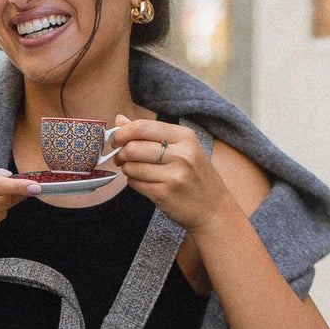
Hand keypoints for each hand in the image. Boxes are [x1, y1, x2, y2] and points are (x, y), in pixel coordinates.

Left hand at [112, 117, 227, 232]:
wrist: (213, 209)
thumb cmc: (195, 176)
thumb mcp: (182, 148)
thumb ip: (150, 133)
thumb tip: (119, 120)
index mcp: (185, 137)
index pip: (143, 127)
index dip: (122, 133)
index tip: (116, 139)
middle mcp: (182, 154)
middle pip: (133, 147)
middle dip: (120, 153)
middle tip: (120, 158)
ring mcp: (174, 175)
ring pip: (131, 167)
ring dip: (127, 169)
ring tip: (135, 171)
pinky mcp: (164, 194)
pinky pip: (134, 183)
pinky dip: (133, 182)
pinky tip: (143, 182)